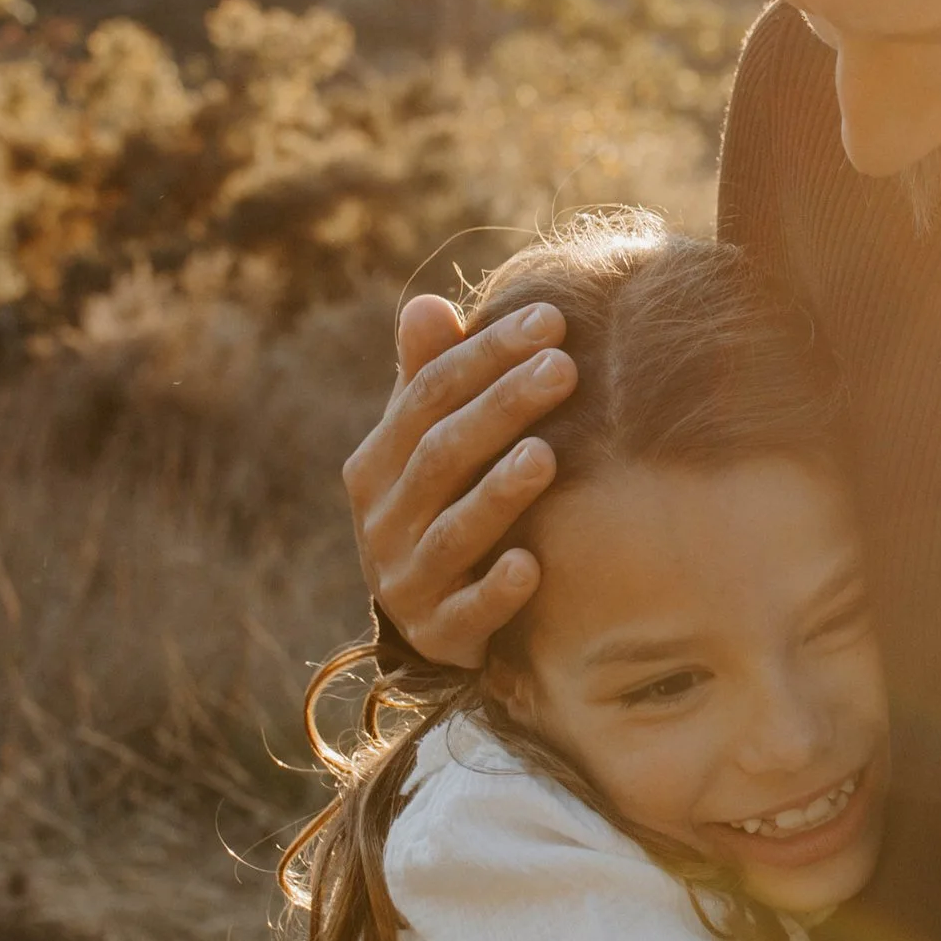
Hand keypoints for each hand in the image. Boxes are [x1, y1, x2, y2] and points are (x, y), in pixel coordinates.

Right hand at [340, 293, 575, 668]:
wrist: (433, 617)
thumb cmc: (442, 504)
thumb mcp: (427, 442)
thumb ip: (428, 377)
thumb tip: (427, 306)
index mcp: (375, 464)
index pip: (427, 396)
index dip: (485, 355)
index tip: (551, 321)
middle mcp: (382, 521)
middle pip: (441, 454)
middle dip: (502, 407)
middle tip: (564, 369)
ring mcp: (407, 580)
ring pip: (452, 531)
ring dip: (498, 493)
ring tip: (547, 456)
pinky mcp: (437, 635)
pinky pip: (465, 614)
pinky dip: (496, 591)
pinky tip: (533, 565)